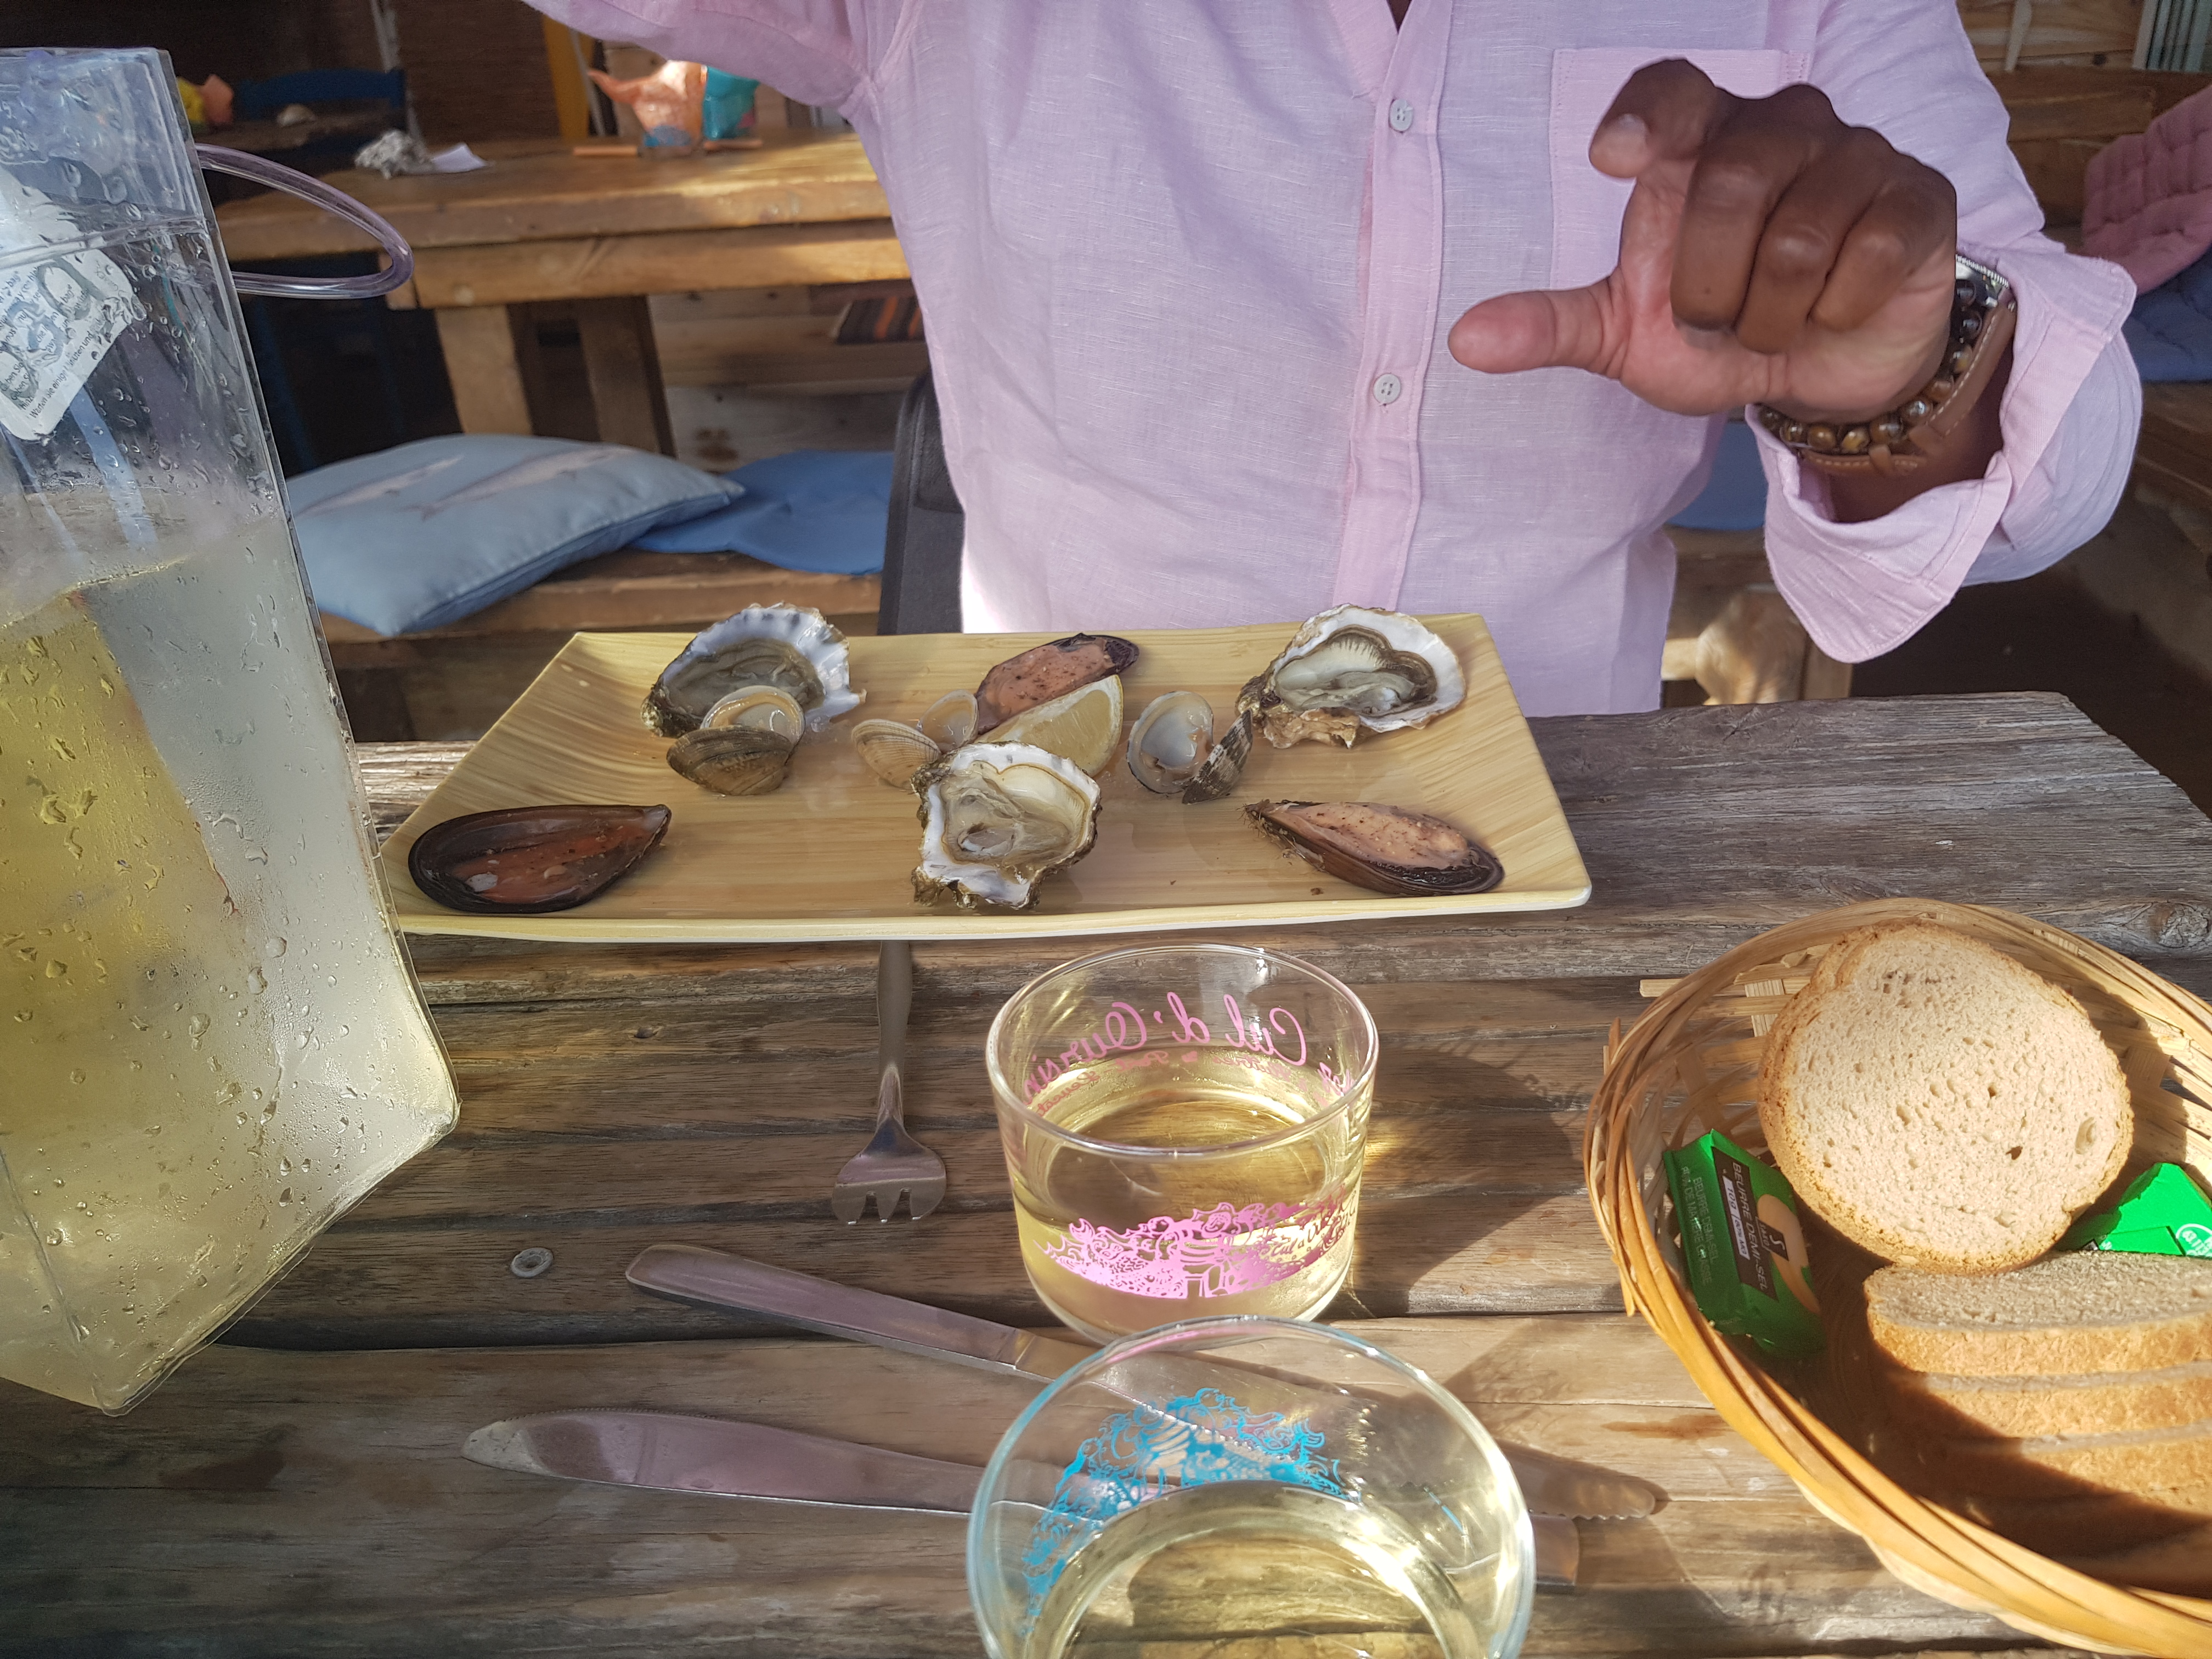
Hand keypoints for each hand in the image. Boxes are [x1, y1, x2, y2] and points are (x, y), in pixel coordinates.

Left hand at [1448, 60, 1957, 422]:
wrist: (1819, 372)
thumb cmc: (1721, 328)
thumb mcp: (1628, 335)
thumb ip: (1553, 326)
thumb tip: (1465, 340)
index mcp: (1701, 141)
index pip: (1671, 87)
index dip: (1645, 111)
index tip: (1611, 156)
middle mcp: (1779, 127)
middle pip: (1732, 181)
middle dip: (1710, 282)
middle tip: (1715, 321)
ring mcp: (1855, 155)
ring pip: (1799, 231)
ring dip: (1769, 313)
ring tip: (1770, 326)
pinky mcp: (1916, 200)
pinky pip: (1866, 254)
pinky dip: (1834, 309)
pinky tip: (1833, 312)